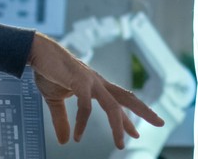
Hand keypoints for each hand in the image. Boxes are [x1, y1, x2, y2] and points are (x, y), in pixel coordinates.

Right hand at [27, 32, 164, 148]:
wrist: (36, 52)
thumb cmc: (48, 71)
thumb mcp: (55, 100)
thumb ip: (62, 120)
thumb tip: (65, 141)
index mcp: (96, 85)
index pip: (118, 103)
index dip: (127, 119)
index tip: (136, 132)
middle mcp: (98, 82)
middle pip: (127, 98)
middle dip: (144, 111)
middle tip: (160, 122)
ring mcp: (91, 81)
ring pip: (113, 106)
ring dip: (118, 126)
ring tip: (120, 145)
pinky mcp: (79, 81)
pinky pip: (85, 106)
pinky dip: (83, 123)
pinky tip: (78, 136)